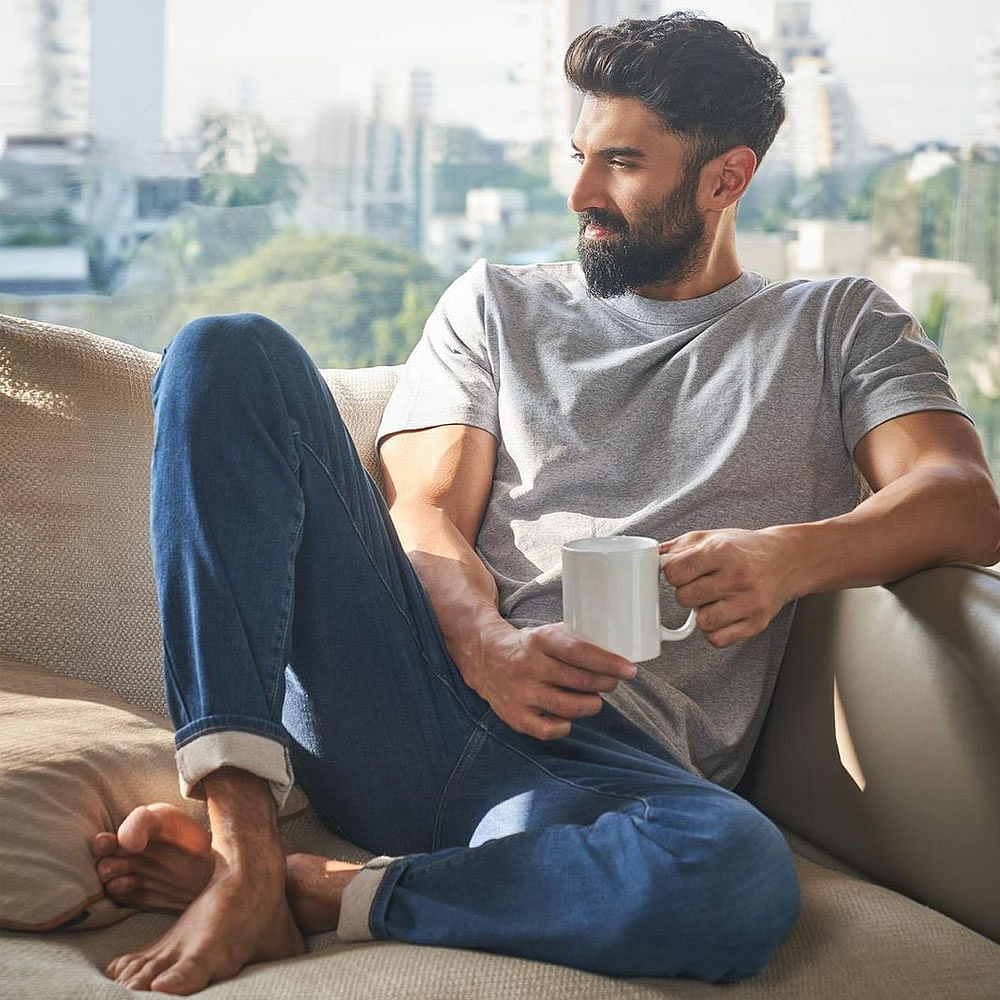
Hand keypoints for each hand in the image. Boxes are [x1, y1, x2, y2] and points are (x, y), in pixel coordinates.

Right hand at [465, 622, 637, 739]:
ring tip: (594, 699)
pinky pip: (550, 730)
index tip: (629, 669)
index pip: (579, 652)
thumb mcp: (546, 632)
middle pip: (580, 681)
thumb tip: (614, 651)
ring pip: (570, 707)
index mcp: (539, 641)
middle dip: (605, 683)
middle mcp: (529, 667)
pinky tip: (568, 715)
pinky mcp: (515, 716)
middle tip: (613, 682)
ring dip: (592, 704)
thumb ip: (575, 639)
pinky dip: (565, 725)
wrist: (485, 658)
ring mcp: (521, 694)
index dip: (607, 662)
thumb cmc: (526, 647)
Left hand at [660, 528, 795, 648]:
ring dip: (701, 613)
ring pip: (702, 622)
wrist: (786, 560)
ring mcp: (749, 602)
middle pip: (684, 598)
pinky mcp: (757, 623)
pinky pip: (718, 639)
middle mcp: (737, 577)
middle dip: (687, 593)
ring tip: (713, 600)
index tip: (682, 572)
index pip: (675, 573)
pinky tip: (722, 615)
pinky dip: (714, 631)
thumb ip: (677, 548)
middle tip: (701, 585)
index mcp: (722, 551)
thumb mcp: (710, 537)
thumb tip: (648, 558)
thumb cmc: (743, 548)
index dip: (674, 574)